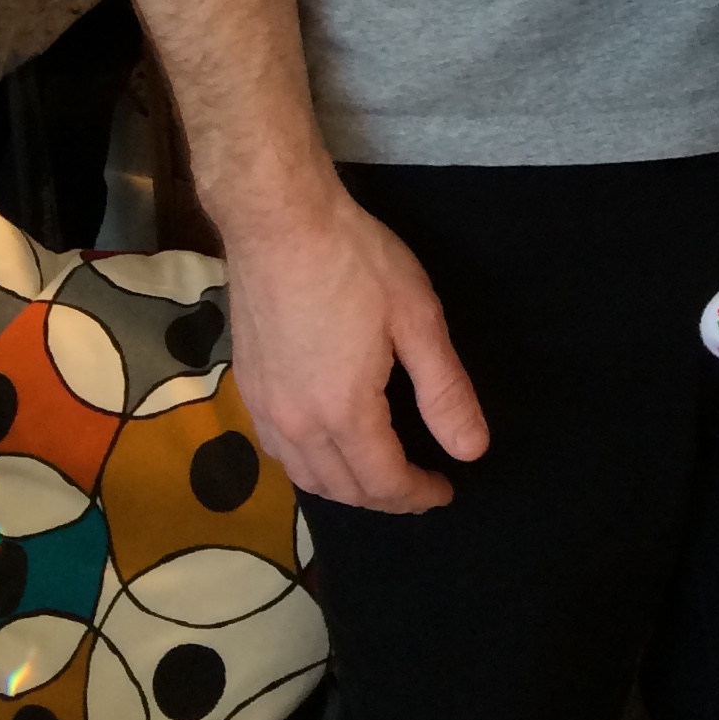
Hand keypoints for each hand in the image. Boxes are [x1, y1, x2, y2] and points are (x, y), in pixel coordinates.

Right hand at [221, 181, 488, 513]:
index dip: (418, 495)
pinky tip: (327, 446)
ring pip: (306, 477)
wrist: (278, 221)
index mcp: (344, 411)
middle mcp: (297, 423)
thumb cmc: (355, 262)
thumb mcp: (417, 318)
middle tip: (419, 487)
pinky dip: (310, 465)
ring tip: (379, 475)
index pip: (384, 482)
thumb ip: (444, 391)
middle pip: (343, 489)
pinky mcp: (247, 386)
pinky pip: (279, 452)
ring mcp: (264, 407)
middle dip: (385, 498)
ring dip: (346, 488)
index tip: (444, 492)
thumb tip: (471, 451)